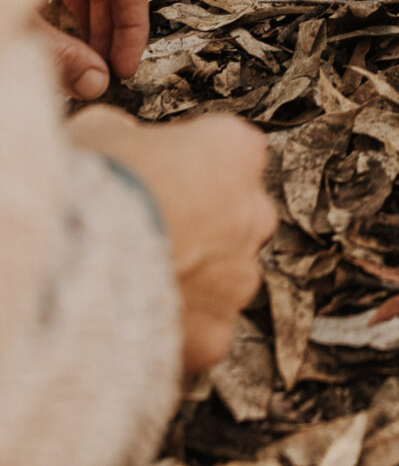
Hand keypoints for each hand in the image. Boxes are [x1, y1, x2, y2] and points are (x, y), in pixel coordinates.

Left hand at [41, 0, 150, 100]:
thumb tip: (95, 83)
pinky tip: (68, 30)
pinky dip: (73, 3)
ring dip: (94, 18)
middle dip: (112, 29)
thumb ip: (57, 55)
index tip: (124, 68)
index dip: (133, 30)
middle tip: (107, 70)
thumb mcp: (15, 24)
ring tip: (89, 58)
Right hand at [72, 106, 274, 372]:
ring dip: (194, 282)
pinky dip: (178, 331)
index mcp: (236, 150)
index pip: (232, 154)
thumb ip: (138, 138)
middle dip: (204, 228)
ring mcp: (239, 278)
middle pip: (237, 219)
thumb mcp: (108, 131)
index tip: (160, 180)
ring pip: (225, 279)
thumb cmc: (95, 184)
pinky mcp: (217, 335)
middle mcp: (254, 213)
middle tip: (150, 235)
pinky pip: (203, 332)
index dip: (192, 169)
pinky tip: (136, 323)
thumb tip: (131, 145)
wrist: (78, 257)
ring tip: (135, 285)